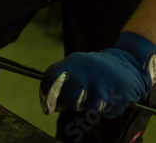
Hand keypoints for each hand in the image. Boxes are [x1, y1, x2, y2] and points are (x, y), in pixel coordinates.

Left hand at [40, 32, 155, 117]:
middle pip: (72, 100)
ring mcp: (103, 82)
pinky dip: (108, 108)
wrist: (128, 63)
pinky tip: (111, 95)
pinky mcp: (119, 95)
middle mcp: (86, 70)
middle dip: (75, 102)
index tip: (48, 108)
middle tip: (83, 94)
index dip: (46, 97)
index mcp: (73, 61)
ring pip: (89, 108)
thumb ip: (60, 83)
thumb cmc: (93, 71)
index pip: (50, 79)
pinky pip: (106, 113)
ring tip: (99, 92)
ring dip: (92, 105)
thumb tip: (48, 108)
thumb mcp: (76, 68)